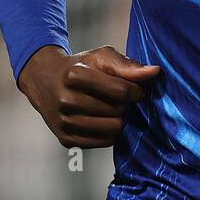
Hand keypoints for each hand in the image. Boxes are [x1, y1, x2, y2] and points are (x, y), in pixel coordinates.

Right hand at [17, 44, 161, 148]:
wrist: (45, 81)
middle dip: (125, 105)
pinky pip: (103, 143)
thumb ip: (127, 65)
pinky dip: (110, 132)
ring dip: (119, 119)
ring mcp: (64, 122)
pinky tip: (104, 119)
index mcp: (74, 75)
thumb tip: (154, 72)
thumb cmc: (80, 66)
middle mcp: (66, 100)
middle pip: (117, 111)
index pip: (121, 91)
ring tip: (113, 109)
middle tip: (120, 99)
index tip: (136, 89)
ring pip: (112, 130)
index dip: (136, 91)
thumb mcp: (101, 57)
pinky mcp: (66, 139)